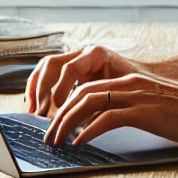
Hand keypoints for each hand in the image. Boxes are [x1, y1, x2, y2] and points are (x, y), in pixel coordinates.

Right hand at [25, 44, 143, 116]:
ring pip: (45, 67)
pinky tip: (34, 105)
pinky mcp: (69, 69)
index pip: (70, 69)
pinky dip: (38, 88)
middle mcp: (82, 52)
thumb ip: (102, 103)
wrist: (145, 77)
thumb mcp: (123, 91)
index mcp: (96, 54)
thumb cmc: (137, 85)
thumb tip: (80, 125)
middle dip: (42, 90)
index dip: (61, 90)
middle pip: (52, 64)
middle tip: (40, 113)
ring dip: (36, 89)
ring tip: (32, 111)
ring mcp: (74, 57)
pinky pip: (47, 74)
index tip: (59, 110)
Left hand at [42, 71, 177, 148]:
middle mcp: (130, 83)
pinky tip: (79, 143)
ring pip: (88, 102)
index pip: (89, 87)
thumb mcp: (156, 106)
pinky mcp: (144, 111)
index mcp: (132, 81)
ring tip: (56, 140)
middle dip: (59, 114)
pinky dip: (88, 131)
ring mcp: (137, 96)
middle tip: (47, 134)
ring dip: (66, 122)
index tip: (56, 122)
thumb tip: (111, 124)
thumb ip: (134, 109)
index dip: (68, 104)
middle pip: (82, 93)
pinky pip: (106, 119)